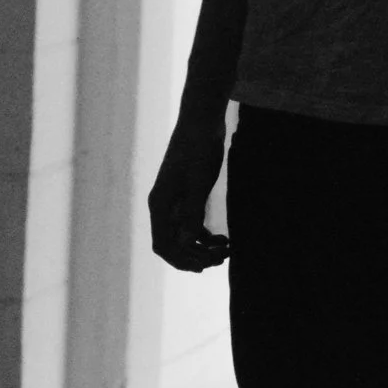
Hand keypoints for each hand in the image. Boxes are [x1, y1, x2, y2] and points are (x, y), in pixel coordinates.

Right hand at [147, 103, 231, 272]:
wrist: (202, 120)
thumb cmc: (199, 148)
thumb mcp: (199, 181)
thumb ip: (192, 212)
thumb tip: (186, 244)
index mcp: (160, 204)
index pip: (163, 244)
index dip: (180, 260)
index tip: (203, 267)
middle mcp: (164, 206)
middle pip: (174, 244)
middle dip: (195, 256)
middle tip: (221, 259)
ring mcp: (175, 201)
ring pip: (184, 237)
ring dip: (203, 248)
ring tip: (226, 250)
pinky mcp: (187, 196)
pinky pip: (191, 225)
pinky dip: (206, 236)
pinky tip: (224, 239)